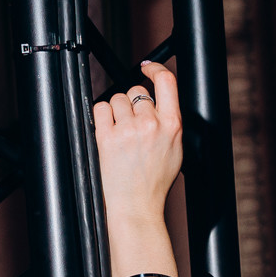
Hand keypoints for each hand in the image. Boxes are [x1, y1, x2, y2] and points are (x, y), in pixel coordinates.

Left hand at [92, 63, 182, 229]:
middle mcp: (152, 125)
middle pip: (136, 92)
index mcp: (172, 126)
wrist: (138, 207)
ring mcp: (128, 130)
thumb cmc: (154, 183)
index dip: (154, 69)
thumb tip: (157, 100)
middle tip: (131, 127)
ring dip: (115, 113)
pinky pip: (100, 109)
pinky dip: (102, 118)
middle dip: (132, 104)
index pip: (166, 81)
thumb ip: (168, 123)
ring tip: (121, 136)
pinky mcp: (107, 137)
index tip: (147, 68)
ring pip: (116, 99)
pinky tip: (109, 135)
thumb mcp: (175, 150)